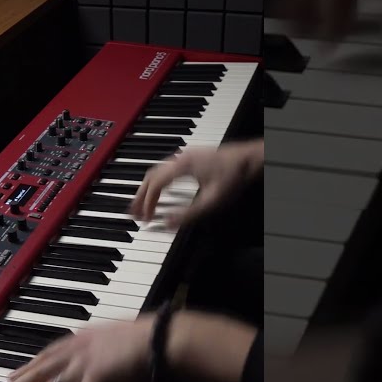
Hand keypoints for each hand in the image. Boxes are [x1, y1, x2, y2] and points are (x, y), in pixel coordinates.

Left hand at [0, 318, 154, 381]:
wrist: (161, 338)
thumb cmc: (150, 338)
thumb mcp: (119, 339)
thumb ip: (106, 348)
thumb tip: (106, 357)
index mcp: (83, 339)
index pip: (47, 354)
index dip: (27, 366)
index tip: (11, 375)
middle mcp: (77, 351)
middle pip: (37, 372)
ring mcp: (83, 367)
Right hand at [129, 140, 261, 226]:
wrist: (249, 158)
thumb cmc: (234, 176)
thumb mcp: (213, 201)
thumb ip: (189, 214)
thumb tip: (168, 224)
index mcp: (182, 166)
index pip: (155, 185)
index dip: (147, 203)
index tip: (144, 219)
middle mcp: (180, 158)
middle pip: (150, 177)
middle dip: (139, 196)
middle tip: (132, 213)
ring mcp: (184, 156)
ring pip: (156, 172)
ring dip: (147, 189)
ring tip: (141, 206)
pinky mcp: (190, 158)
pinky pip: (165, 170)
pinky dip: (157, 183)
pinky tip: (159, 194)